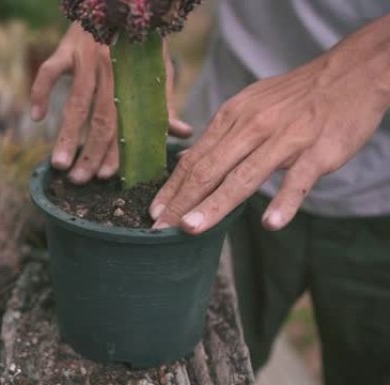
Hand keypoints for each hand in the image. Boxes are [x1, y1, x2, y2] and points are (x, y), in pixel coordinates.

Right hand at [30, 23, 191, 183]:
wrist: (123, 4)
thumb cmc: (140, 44)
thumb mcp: (156, 70)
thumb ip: (163, 103)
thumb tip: (182, 133)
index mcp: (134, 80)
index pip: (126, 121)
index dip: (118, 149)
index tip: (109, 175)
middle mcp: (112, 71)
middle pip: (100, 118)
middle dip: (90, 152)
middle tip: (80, 180)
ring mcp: (85, 59)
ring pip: (75, 103)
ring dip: (66, 135)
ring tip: (59, 164)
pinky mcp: (65, 49)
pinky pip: (48, 72)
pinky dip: (40, 93)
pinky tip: (36, 117)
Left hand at [150, 16, 389, 233]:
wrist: (350, 74)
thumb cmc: (294, 96)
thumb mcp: (248, 106)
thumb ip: (218, 136)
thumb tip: (185, 158)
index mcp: (233, 118)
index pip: (194, 159)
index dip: (172, 187)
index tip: (154, 212)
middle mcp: (253, 128)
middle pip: (209, 170)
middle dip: (181, 202)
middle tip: (160, 229)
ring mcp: (285, 140)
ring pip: (244, 176)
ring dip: (215, 205)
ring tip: (192, 228)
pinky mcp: (318, 151)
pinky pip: (298, 179)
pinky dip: (284, 202)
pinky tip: (270, 223)